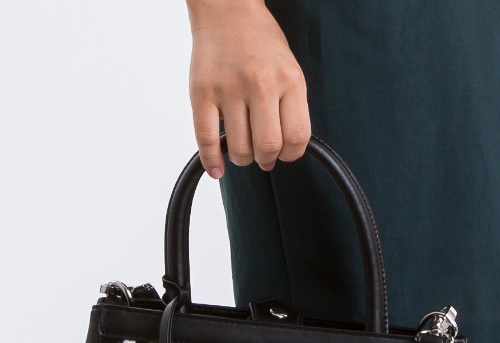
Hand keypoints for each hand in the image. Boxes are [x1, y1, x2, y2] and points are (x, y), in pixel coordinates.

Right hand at [186, 0, 311, 177]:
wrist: (226, 10)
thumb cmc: (260, 43)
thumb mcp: (289, 70)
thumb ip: (290, 108)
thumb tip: (284, 152)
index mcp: (288, 80)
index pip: (297, 137)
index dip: (291, 155)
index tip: (284, 154)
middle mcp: (260, 84)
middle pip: (268, 147)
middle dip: (266, 160)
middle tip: (262, 156)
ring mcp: (228, 88)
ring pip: (239, 148)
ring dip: (242, 159)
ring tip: (242, 151)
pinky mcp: (202, 92)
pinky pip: (206, 139)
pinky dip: (212, 161)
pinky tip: (217, 170)